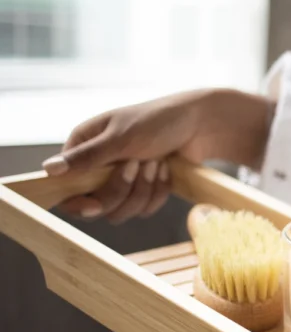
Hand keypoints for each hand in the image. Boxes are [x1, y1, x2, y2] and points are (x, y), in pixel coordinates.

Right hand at [43, 88, 273, 222]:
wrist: (201, 124)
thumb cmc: (159, 121)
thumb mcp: (121, 137)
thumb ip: (87, 157)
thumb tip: (48, 171)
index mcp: (83, 148)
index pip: (66, 188)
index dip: (78, 203)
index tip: (95, 206)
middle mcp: (98, 167)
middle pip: (98, 204)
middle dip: (123, 189)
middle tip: (139, 163)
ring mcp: (122, 180)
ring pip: (123, 210)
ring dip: (144, 189)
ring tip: (157, 162)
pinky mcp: (144, 189)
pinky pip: (146, 209)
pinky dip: (159, 191)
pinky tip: (167, 170)